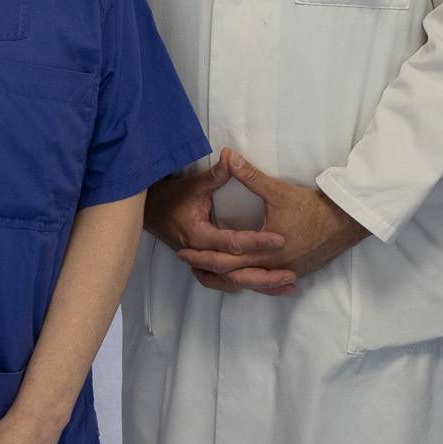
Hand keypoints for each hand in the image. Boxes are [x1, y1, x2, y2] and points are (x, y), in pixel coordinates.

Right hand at [146, 156, 294, 294]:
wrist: (151, 211)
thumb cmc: (173, 197)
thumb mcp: (195, 185)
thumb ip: (216, 175)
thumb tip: (231, 156)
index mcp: (199, 235)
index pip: (233, 242)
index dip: (257, 241)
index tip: (280, 240)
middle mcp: (200, 255)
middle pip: (235, 272)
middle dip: (264, 275)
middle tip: (291, 274)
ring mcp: (200, 264)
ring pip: (231, 283)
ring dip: (258, 286)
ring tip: (287, 287)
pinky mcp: (204, 267)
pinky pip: (226, 283)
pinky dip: (246, 285)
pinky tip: (267, 287)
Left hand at [178, 150, 369, 293]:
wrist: (342, 224)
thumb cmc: (310, 208)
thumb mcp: (277, 191)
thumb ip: (250, 176)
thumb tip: (228, 155)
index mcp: (263, 251)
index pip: (226, 259)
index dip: (202, 256)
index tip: (183, 251)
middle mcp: (271, 268)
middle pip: (233, 275)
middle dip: (209, 270)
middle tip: (187, 263)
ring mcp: (282, 273)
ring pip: (248, 282)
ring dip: (227, 279)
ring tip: (208, 273)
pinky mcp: (292, 273)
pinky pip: (265, 283)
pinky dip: (249, 282)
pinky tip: (242, 279)